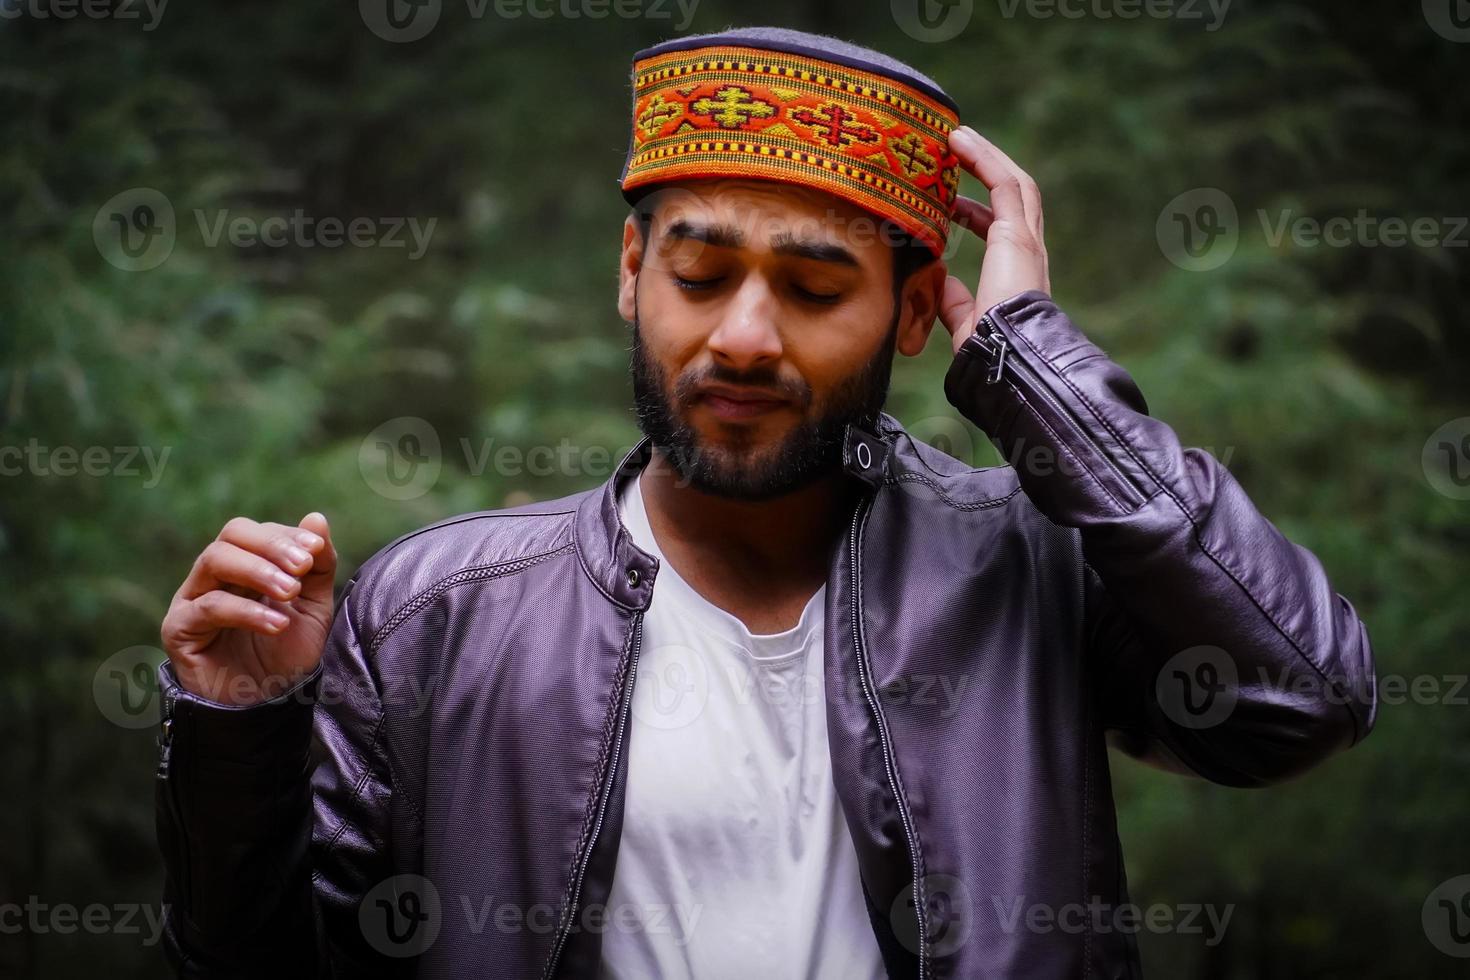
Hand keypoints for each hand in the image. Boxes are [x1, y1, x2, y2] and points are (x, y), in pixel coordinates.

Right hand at [161, 513, 336, 705]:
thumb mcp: (314, 609)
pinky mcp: (180, 629)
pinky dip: (247, 612)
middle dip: (271, 545)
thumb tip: (316, 518)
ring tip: (290, 593)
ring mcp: (193, 600)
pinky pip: (209, 607)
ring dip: (258, 571)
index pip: (257, 531)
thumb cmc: (286, 657)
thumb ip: (318, 567)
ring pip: (215, 561)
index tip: (316, 549)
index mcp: (245, 567)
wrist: (266, 708)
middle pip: (232, 535)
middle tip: (302, 567)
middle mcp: (214, 577)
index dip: (286, 535)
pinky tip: (277, 625)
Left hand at [937, 126, 1051, 354]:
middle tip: (953, 152)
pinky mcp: (1017, 233)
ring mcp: (1026, 239)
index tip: (946, 202)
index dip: (973, 211)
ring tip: (956, 136)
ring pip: (1012, 182)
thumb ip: (954, 300)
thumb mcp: (963, 320)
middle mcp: (1028, 250)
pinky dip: (983, 158)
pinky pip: (1003, 183)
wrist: (1006, 356)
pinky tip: (959, 141)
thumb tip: (939, 283)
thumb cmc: (986, 349)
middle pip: (1012, 195)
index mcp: (1016, 271)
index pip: (999, 228)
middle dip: (985, 170)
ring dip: (985, 156)